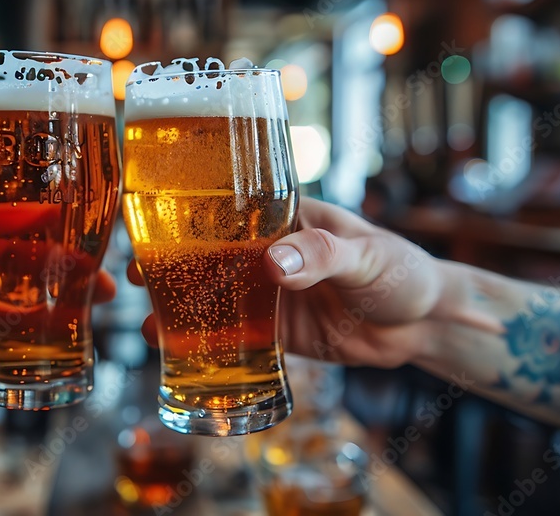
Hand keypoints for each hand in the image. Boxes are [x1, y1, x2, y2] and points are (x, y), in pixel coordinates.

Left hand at [0, 206, 115, 398]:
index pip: (7, 211)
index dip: (47, 210)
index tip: (84, 212)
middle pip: (30, 249)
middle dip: (70, 252)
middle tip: (106, 261)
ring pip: (32, 287)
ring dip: (68, 289)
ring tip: (105, 294)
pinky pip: (18, 328)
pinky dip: (47, 328)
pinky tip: (75, 328)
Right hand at [135, 198, 459, 367]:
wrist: (424, 324)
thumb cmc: (401, 270)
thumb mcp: (365, 254)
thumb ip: (321, 255)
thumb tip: (274, 263)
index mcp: (286, 219)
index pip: (227, 211)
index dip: (186, 218)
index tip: (150, 226)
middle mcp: (270, 253)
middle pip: (208, 255)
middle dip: (169, 264)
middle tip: (135, 277)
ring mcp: (270, 293)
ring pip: (214, 297)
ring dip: (181, 306)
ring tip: (147, 319)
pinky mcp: (277, 331)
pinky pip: (234, 335)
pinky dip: (206, 342)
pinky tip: (176, 349)